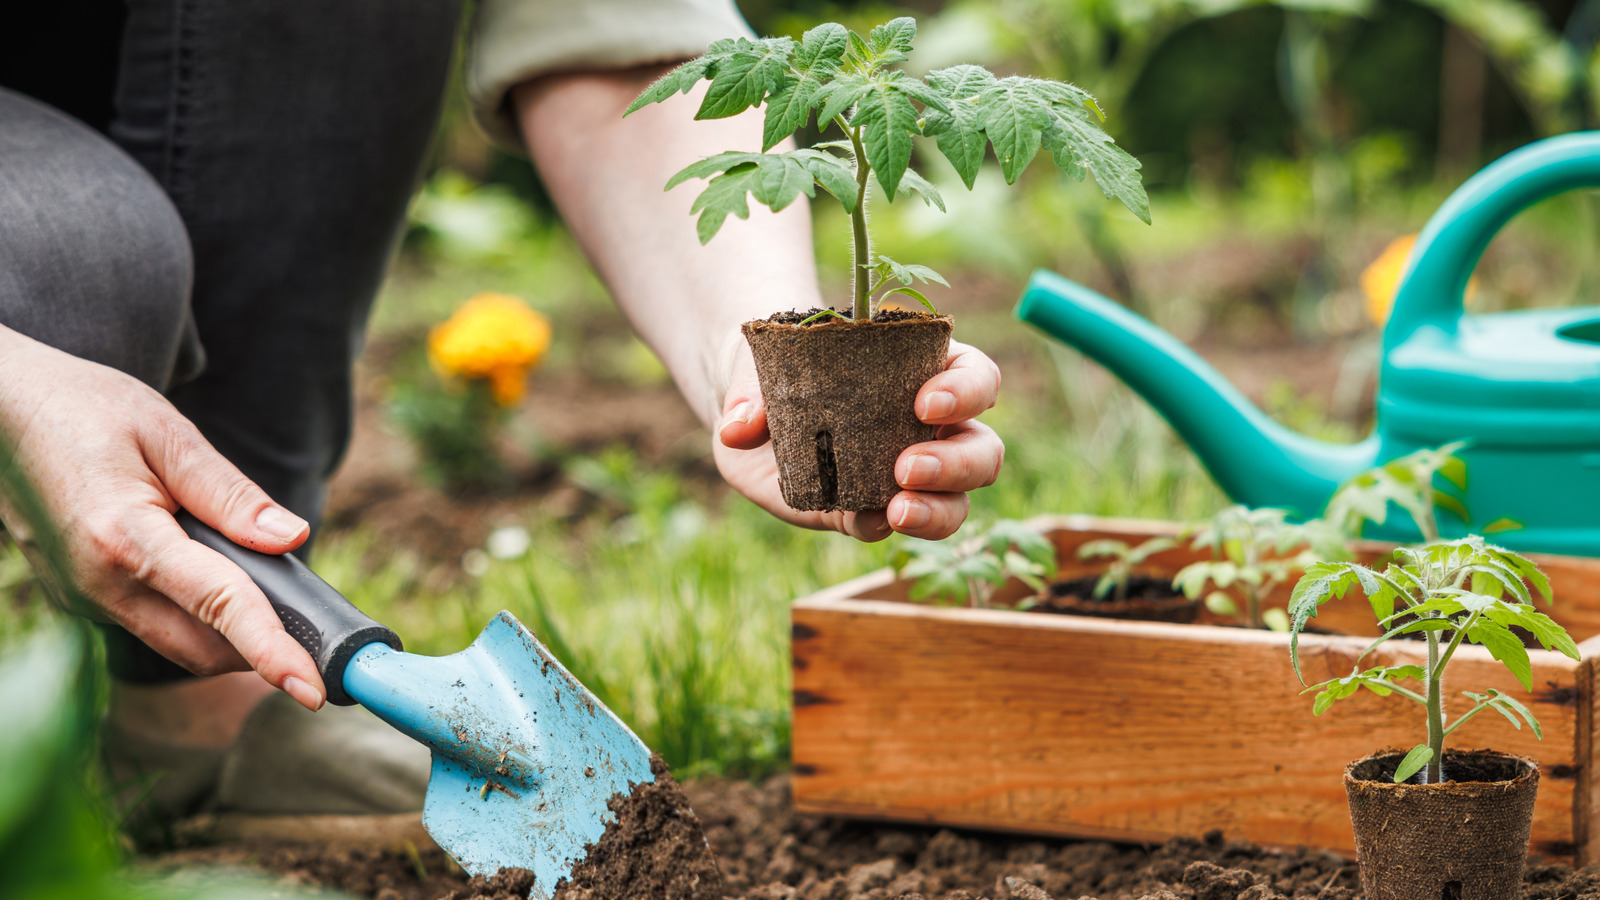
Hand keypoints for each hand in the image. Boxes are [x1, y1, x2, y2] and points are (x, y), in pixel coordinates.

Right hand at [0, 329, 326, 709]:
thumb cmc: (83, 409)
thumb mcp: (167, 434)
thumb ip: (230, 494)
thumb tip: (292, 538)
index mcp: (125, 539)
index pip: (219, 607)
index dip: (274, 651)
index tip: (314, 687)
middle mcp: (99, 585)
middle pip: (202, 648)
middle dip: (262, 650)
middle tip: (314, 629)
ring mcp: (83, 599)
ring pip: (176, 642)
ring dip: (228, 636)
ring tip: (272, 595)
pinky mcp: (78, 598)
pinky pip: (150, 623)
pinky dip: (194, 616)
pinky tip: (214, 573)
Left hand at [715, 338, 1002, 540]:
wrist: (748, 412)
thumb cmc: (779, 368)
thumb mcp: (764, 364)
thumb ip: (753, 390)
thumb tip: (739, 429)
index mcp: (925, 371)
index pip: (975, 377)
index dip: (966, 391)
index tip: (925, 404)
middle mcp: (929, 428)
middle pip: (981, 448)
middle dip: (956, 462)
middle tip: (906, 467)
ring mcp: (903, 475)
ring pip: (956, 500)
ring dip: (938, 509)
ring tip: (898, 509)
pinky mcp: (867, 510)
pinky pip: (890, 525)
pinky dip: (882, 526)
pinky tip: (867, 520)